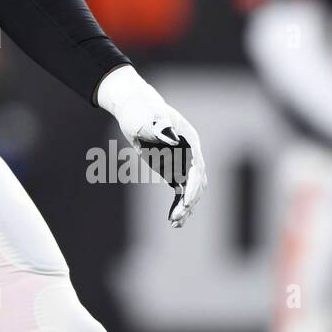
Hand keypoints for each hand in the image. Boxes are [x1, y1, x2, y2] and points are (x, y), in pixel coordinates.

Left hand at [98, 65, 207, 226]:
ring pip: (190, 190)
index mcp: (189, 140)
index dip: (193, 184)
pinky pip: (180, 191)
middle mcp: (190, 153)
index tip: (186, 200)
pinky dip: (178, 205)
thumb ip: (160, 127)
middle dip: (189, 200)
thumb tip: (173, 138)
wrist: (134, 109)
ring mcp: (183, 162)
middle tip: (177, 216)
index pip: (197, 166)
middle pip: (197, 181)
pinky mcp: (173, 170)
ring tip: (174, 222)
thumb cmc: (140, 110)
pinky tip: (173, 221)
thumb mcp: (146, 117)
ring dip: (185, 207)